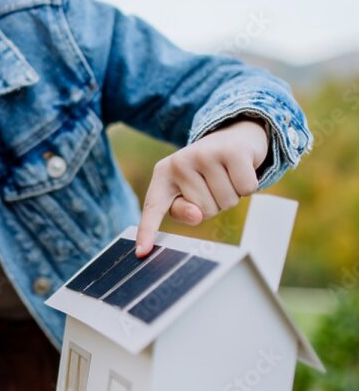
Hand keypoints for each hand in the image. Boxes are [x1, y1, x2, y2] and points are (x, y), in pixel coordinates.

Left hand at [135, 119, 268, 255]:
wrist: (233, 137)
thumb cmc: (206, 173)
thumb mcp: (189, 191)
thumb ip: (183, 210)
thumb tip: (196, 215)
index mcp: (162, 174)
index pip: (153, 206)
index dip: (147, 230)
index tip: (142, 253)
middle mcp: (179, 162)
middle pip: (204, 212)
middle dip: (214, 204)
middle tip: (213, 182)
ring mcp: (204, 154)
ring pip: (226, 203)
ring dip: (231, 195)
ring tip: (225, 176)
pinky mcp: (231, 151)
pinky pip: (246, 189)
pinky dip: (248, 186)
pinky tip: (240, 169)